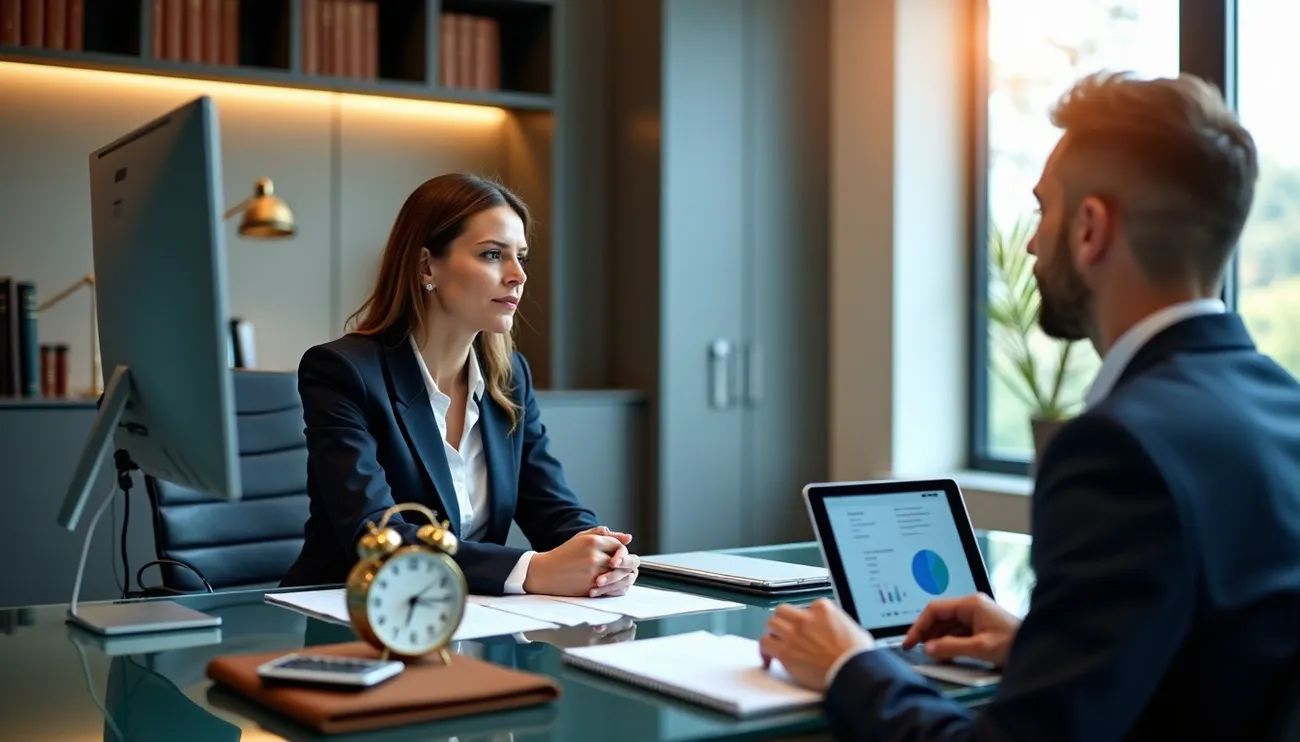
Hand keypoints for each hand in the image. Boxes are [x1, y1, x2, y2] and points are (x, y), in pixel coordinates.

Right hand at [523, 527, 631, 596]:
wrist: (545, 573)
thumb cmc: (565, 554)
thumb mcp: (582, 538)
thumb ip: (605, 535)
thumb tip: (628, 538)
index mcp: (593, 541)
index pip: (620, 545)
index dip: (622, 551)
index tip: (618, 555)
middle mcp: (594, 556)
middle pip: (625, 560)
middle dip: (628, 564)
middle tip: (624, 567)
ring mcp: (593, 573)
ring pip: (621, 575)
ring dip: (624, 577)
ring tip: (620, 576)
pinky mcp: (591, 588)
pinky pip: (613, 589)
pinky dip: (617, 588)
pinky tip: (613, 585)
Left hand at [759, 598, 874, 690]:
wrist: (853, 672)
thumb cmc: (857, 655)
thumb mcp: (854, 628)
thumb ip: (839, 623)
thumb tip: (837, 628)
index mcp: (822, 609)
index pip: (805, 607)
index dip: (804, 619)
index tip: (805, 628)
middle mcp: (805, 618)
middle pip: (782, 611)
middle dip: (783, 621)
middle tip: (785, 631)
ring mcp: (794, 634)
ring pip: (771, 624)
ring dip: (773, 634)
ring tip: (776, 642)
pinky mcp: (786, 652)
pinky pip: (765, 644)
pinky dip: (764, 651)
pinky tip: (768, 658)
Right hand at [902, 593, 1020, 666]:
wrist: (1039, 648)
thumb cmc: (1015, 643)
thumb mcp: (980, 647)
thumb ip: (951, 647)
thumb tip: (928, 649)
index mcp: (970, 604)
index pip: (935, 609)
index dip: (919, 625)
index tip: (910, 641)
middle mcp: (972, 607)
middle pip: (940, 617)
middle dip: (927, 633)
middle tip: (915, 649)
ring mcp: (977, 617)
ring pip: (947, 626)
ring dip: (937, 640)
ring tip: (930, 655)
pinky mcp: (981, 627)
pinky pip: (957, 633)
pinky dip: (948, 643)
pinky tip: (945, 655)